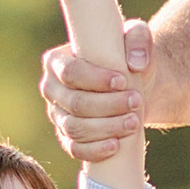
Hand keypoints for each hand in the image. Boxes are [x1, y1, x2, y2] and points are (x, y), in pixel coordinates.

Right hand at [39, 13, 152, 164]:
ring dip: (107, 128)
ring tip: (133, 122)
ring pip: (75, 128)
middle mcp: (52, 89)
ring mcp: (57, 115)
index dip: (95, 80)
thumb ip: (138, 39)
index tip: (122, 81)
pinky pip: (75, 149)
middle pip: (75, 104)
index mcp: (57, 61)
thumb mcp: (136, 38)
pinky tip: (116, 145)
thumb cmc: (127, 57)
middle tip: (136, 102)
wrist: (133, 86)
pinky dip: (95, 150)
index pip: (70, 73)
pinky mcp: (67, 137)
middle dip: (108, 106)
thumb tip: (135, 63)